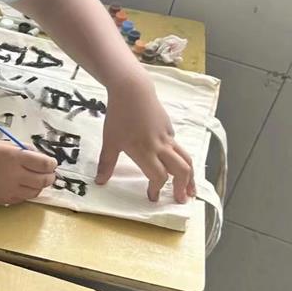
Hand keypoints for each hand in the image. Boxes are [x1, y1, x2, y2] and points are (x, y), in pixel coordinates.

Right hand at [0, 141, 57, 204]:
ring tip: (34, 180)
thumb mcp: (0, 144)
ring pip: (35, 192)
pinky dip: (26, 193)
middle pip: (44, 180)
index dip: (51, 164)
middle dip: (49, 177)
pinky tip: (20, 186)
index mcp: (14, 157)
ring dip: (39, 186)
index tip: (50, 163)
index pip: (45, 164)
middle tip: (48, 174)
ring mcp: (9, 190)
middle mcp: (14, 175)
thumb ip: (21, 150)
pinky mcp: (3, 200)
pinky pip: (22, 199)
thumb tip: (38, 157)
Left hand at [96, 74, 195, 202]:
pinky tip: (177, 165)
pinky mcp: (169, 128)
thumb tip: (99, 182)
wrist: (133, 90)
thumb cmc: (119, 116)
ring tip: (191, 190)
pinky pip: (178, 147)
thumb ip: (107, 163)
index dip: (157, 189)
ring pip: (186, 159)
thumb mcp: (109, 141)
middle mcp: (161, 146)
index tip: (152, 198)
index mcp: (145, 151)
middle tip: (181, 200)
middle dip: (182, 187)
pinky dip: (182, 160)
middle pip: (181, 170)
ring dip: (191, 176)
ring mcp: (168, 136)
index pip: (158, 176)